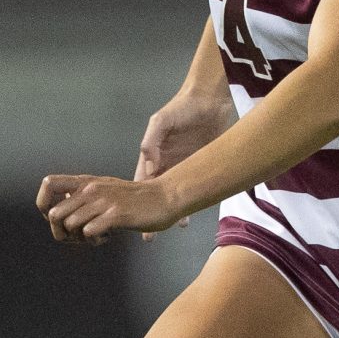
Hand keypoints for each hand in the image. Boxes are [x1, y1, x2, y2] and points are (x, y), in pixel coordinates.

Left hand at [36, 174, 183, 244]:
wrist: (165, 197)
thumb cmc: (136, 199)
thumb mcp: (105, 189)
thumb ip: (84, 196)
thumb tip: (63, 213)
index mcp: (86, 181)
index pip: (48, 185)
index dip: (45, 205)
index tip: (59, 218)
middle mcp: (91, 188)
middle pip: (55, 215)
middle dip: (62, 232)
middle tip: (79, 237)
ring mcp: (103, 201)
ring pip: (70, 225)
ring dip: (79, 238)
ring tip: (95, 237)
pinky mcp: (116, 215)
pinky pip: (89, 232)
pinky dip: (94, 241)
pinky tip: (107, 238)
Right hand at [132, 90, 232, 241]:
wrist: (210, 101)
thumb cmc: (182, 108)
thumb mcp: (161, 121)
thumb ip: (152, 141)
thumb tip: (148, 163)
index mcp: (152, 154)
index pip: (139, 181)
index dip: (133, 199)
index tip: (128, 217)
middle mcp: (165, 164)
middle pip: (156, 193)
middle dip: (151, 213)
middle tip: (148, 235)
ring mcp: (184, 166)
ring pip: (176, 194)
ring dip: (175, 210)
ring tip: (174, 227)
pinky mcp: (201, 166)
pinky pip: (195, 187)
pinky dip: (194, 200)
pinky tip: (192, 214)